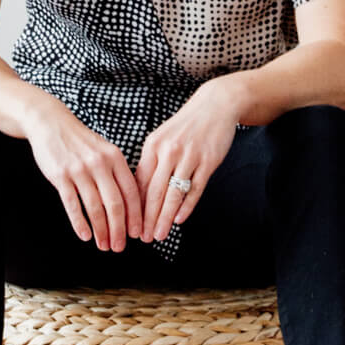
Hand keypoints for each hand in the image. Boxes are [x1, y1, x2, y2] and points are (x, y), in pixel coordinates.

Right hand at [25, 99, 142, 251]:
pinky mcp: (61, 176)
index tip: (137, 233)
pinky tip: (85, 235)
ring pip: (95, 208)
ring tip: (103, 245)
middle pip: (115, 204)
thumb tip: (130, 205)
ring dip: (101, 231)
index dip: (135, 216)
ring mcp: (79, 170)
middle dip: (119, 230)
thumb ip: (117, 173)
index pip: (131, 192)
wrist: (51, 123)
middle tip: (119, 246)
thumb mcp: (104, 150)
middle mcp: (100, 163)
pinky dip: (80, 223)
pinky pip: (72, 205)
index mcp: (115, 157)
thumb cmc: (80, 141)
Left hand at [136, 81, 239, 241]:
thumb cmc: (185, 126)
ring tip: (159, 235)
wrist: (215, 106)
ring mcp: (189, 156)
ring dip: (164, 218)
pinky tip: (179, 220)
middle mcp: (168, 151)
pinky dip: (187, 206)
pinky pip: (195, 188)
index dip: (134, 206)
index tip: (129, 224)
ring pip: (173, 193)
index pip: (140, 182)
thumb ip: (152, 162)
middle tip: (142, 238)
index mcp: (152, 146)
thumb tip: (139, 193)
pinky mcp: (208, 161)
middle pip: (154, 191)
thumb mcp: (162, 138)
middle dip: (147, 218)